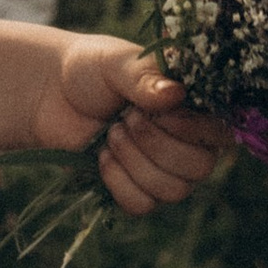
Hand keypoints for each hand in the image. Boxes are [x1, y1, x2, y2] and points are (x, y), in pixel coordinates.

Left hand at [32, 38, 226, 217]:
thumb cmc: (89, 69)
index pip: (218, 133)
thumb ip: (143, 77)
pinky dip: (118, 181)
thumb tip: (175, 94)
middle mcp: (185, 141)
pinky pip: (142, 205)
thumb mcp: (115, 62)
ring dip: (134, 161)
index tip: (156, 110)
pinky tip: (102, 155)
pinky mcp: (136, 189)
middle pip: (199, 168)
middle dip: (156, 145)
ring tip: (111, 133)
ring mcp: (162, 168)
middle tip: (125, 119)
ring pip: (173, 191)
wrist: (49, 93)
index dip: (191, 129)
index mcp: (190, 106)